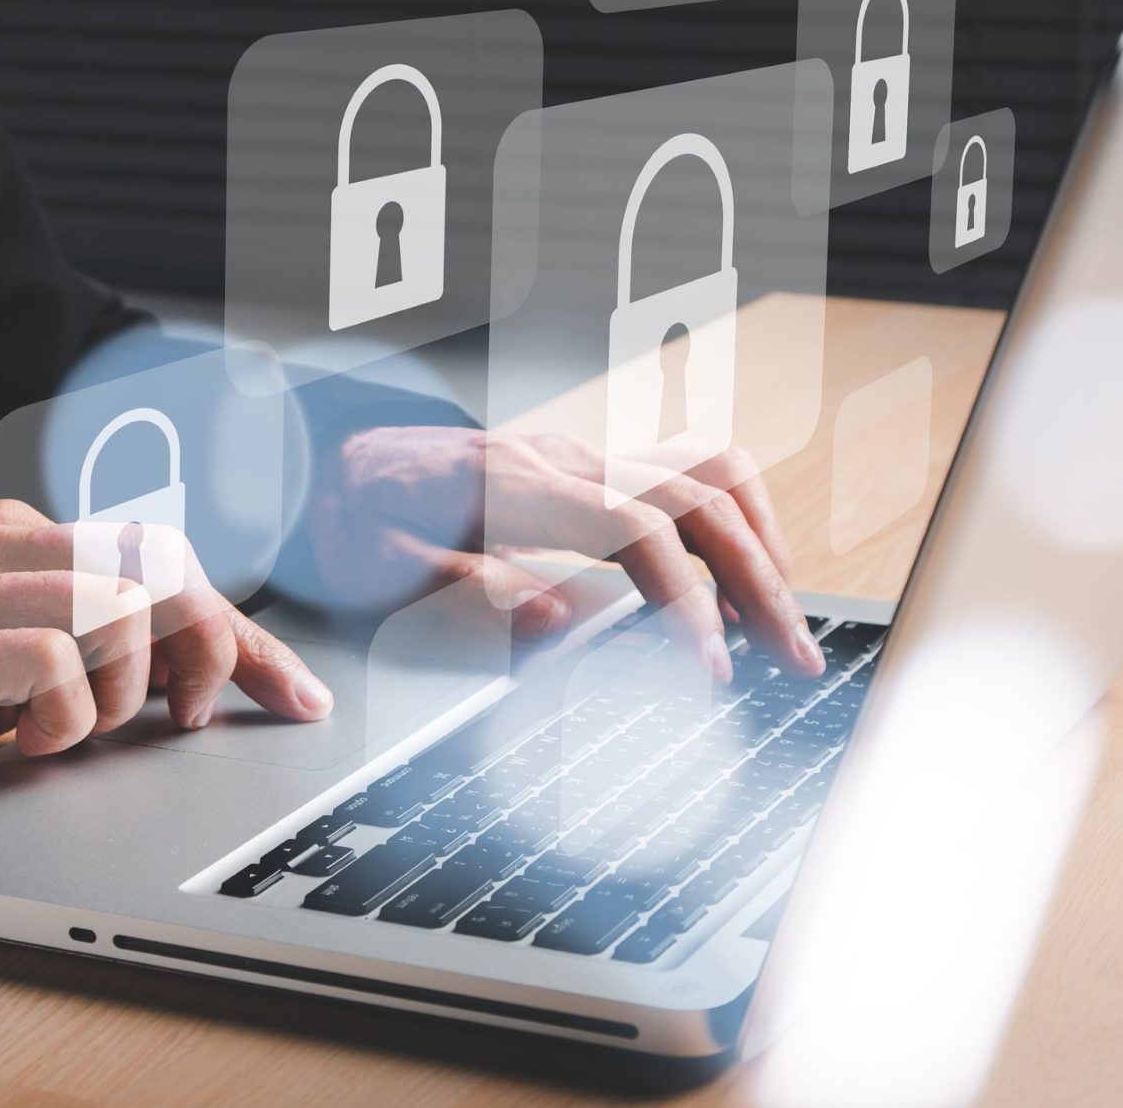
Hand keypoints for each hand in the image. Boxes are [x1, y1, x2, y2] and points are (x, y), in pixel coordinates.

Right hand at [0, 499, 331, 810]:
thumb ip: (66, 655)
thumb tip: (169, 696)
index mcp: (17, 539)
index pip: (162, 563)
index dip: (242, 633)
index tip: (292, 690)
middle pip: (162, 569)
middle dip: (213, 649)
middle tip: (195, 721)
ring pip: (119, 604)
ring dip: (127, 688)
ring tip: (79, 733)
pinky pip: (52, 657)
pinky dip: (65, 713)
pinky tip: (29, 741)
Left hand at [309, 427, 822, 682]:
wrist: (329, 457)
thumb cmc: (352, 516)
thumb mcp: (383, 571)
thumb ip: (470, 592)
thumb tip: (561, 621)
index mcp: (512, 482)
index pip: (634, 527)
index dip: (684, 597)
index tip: (709, 667)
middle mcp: (562, 457)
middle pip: (697, 498)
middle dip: (758, 579)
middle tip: (793, 659)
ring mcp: (583, 455)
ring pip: (709, 474)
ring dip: (761, 544)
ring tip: (780, 622)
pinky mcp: (590, 468)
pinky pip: (687, 476)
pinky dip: (733, 525)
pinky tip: (739, 583)